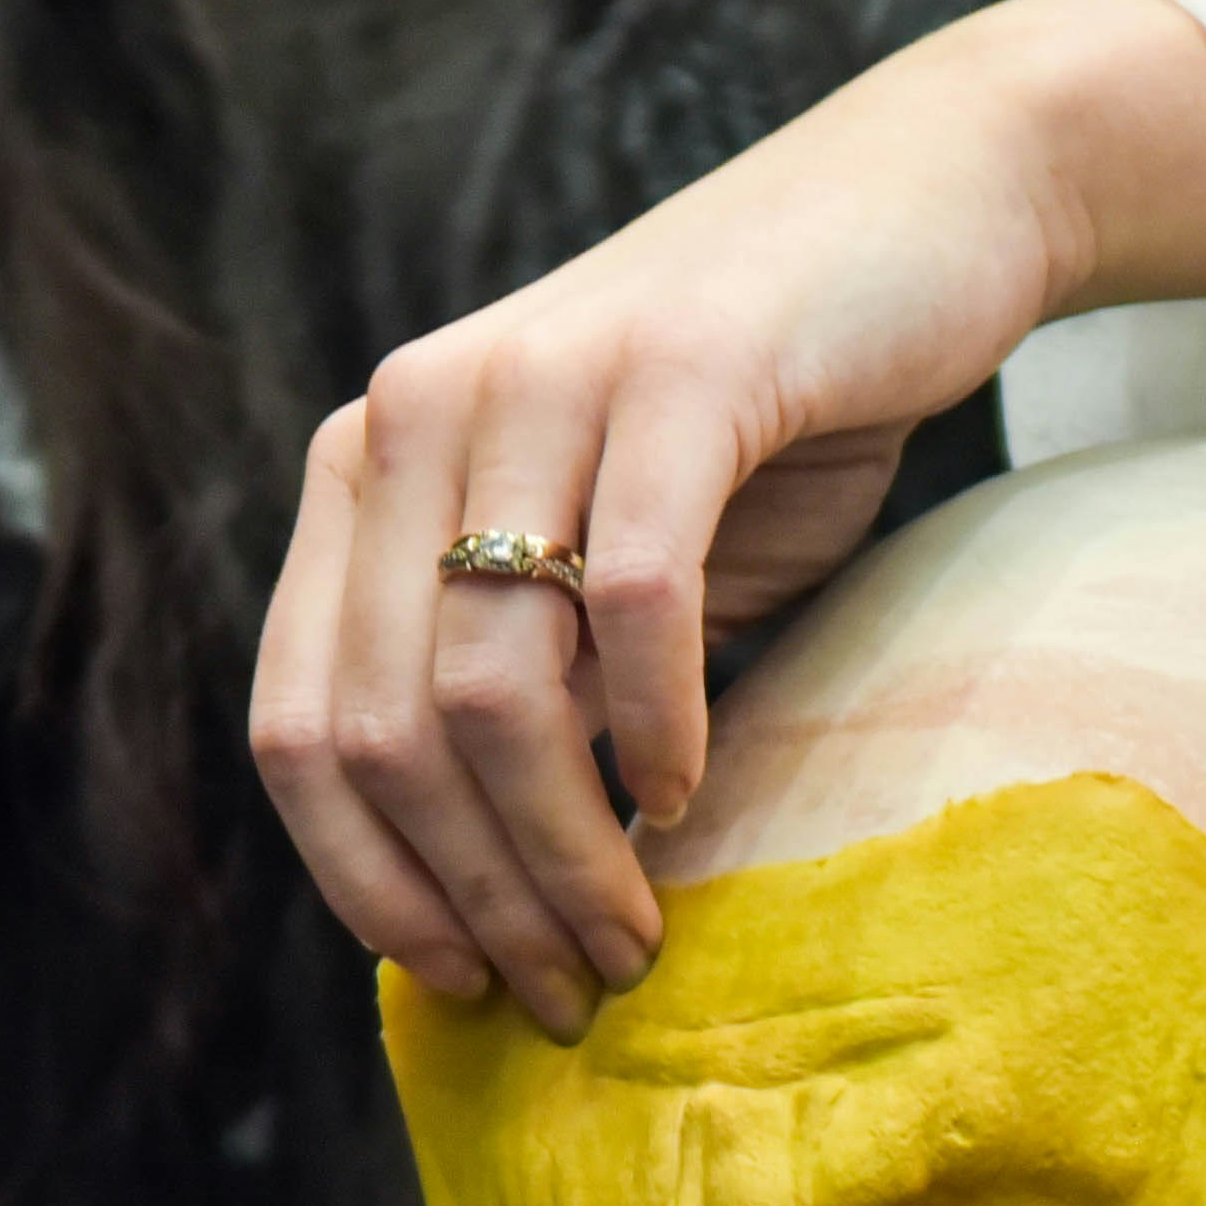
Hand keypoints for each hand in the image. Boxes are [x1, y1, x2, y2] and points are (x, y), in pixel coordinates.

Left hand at [248, 0, 1205, 1034]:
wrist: (909, 218)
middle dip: (475, 895)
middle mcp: (411, 412)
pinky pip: (628, 599)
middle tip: (575, 987)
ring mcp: (536, 379)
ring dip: (563, 849)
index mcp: (362, 467)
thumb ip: (523, 700)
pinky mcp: (675, 368)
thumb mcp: (596, 575)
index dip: (369, 883)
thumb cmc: (754, 428)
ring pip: (490, 687)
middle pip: (385, 731)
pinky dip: (657, 728)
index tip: (466, 985)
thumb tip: (477, 913)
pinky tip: (689, 792)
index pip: (296, 724)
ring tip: (637, 930)